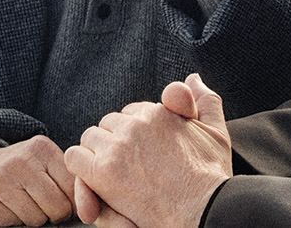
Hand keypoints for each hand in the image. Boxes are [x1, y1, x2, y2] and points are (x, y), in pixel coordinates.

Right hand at [0, 136, 76, 225]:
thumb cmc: (19, 169)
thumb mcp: (43, 162)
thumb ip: (67, 179)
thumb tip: (90, 209)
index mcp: (42, 149)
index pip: (73, 188)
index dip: (72, 202)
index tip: (62, 199)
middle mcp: (22, 161)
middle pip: (58, 207)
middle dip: (54, 214)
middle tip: (42, 204)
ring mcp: (2, 179)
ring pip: (37, 219)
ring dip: (33, 218)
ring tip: (23, 203)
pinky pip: (14, 223)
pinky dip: (14, 220)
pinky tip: (7, 206)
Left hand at [65, 74, 232, 227]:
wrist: (207, 212)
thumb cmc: (213, 179)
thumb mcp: (216, 133)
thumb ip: (204, 101)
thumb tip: (192, 79)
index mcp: (159, 112)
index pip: (132, 111)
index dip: (137, 132)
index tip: (146, 152)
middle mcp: (136, 125)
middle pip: (109, 124)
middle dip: (116, 141)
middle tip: (129, 166)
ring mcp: (118, 147)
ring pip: (91, 138)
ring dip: (98, 153)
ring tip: (113, 174)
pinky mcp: (103, 171)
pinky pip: (75, 158)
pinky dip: (80, 167)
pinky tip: (94, 180)